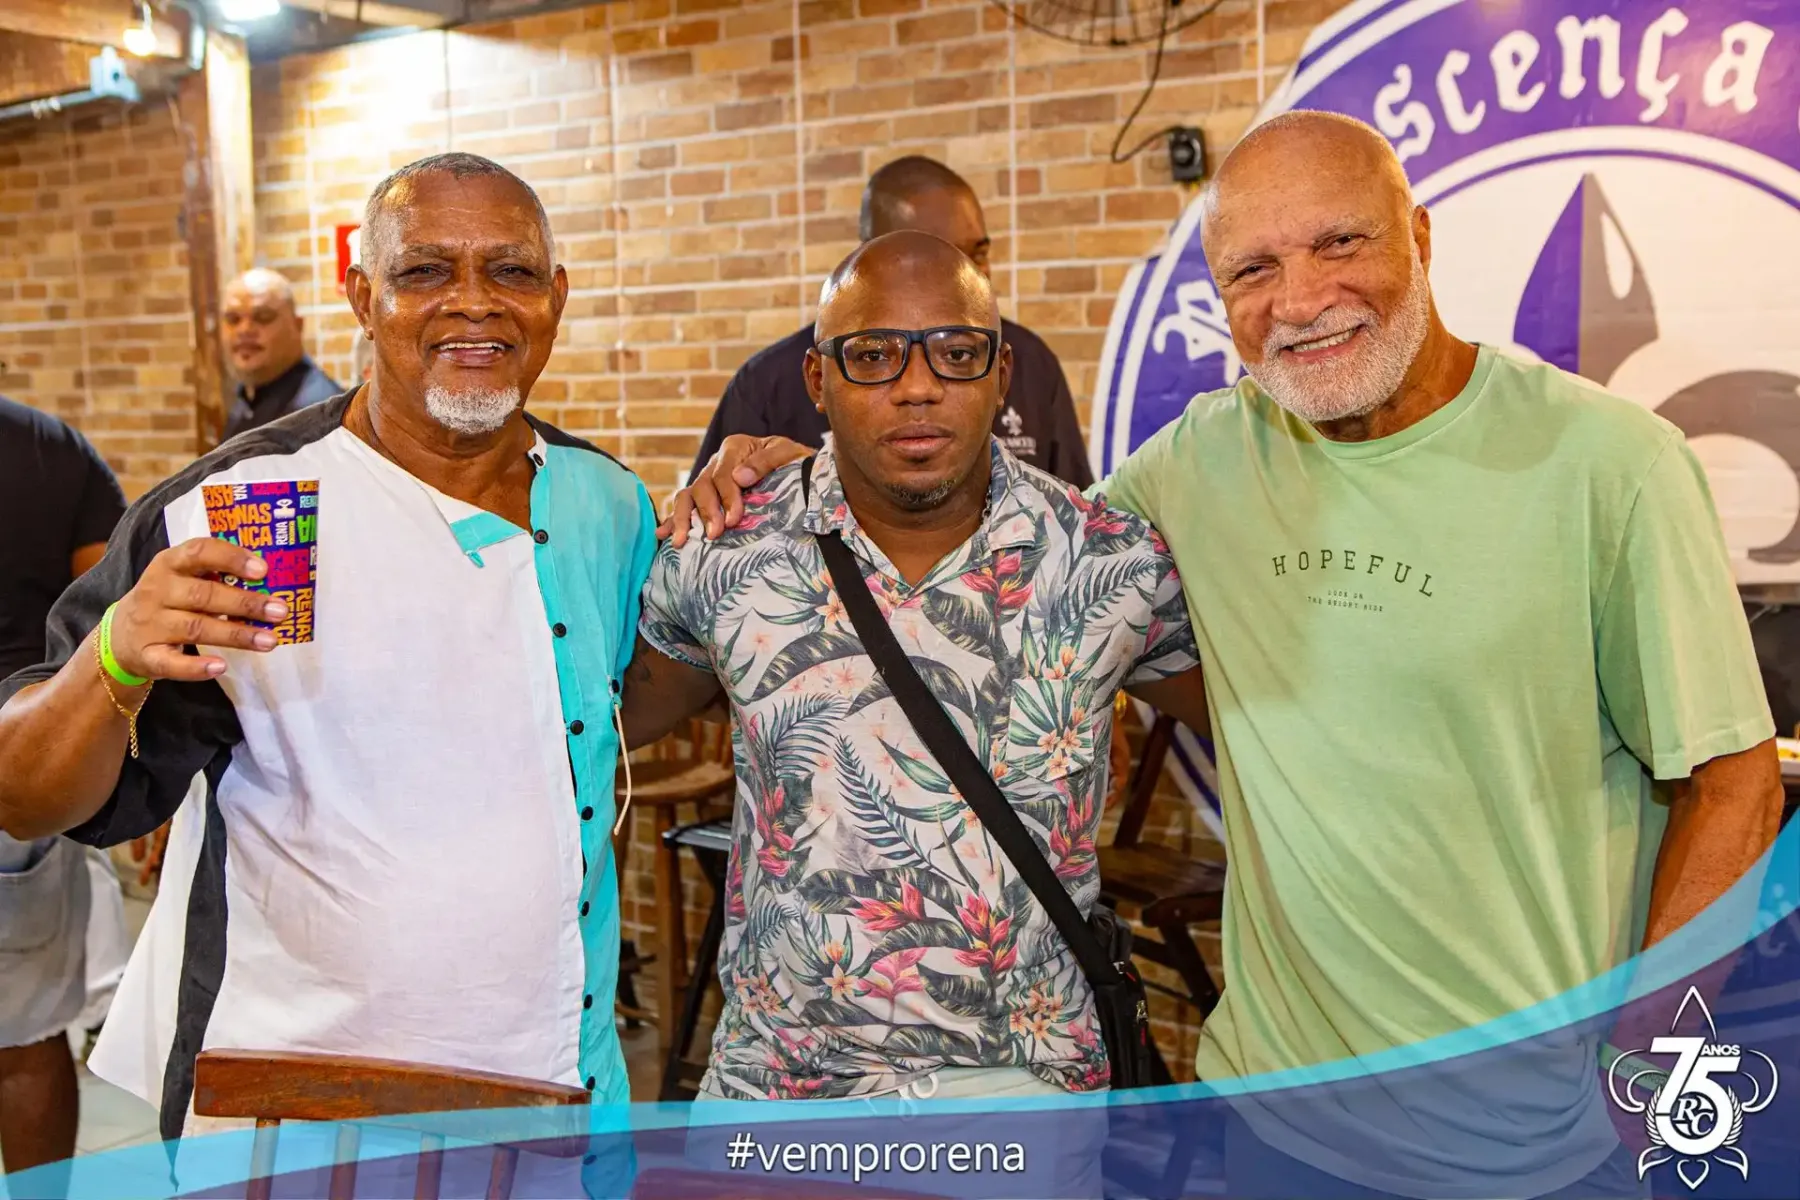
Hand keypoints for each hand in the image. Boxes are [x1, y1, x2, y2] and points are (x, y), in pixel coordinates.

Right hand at [107, 537, 288, 681]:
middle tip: (280, 611)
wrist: (119, 637)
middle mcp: (156, 591)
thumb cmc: (167, 601)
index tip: (263, 570)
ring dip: (236, 634)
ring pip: (195, 628)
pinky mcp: (147, 656)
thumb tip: (269, 579)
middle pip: (204, 595)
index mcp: (168, 564)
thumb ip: (216, 575)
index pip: (199, 552)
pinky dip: (195, 668)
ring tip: (269, 641)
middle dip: (245, 603)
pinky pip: (171, 663)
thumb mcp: (182, 578)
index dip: (231, 558)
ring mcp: (149, 624)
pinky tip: (221, 667)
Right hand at [660, 435, 810, 546]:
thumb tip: (740, 476)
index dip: (727, 497)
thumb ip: (766, 461)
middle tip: (714, 535)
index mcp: (735, 448)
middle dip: (707, 512)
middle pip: (702, 486)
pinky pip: (684, 506)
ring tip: (681, 541)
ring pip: (687, 496)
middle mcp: (716, 462)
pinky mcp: (705, 496)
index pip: (723, 474)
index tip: (734, 519)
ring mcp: (708, 479)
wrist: (796, 469)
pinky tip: (664, 534)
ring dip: (683, 518)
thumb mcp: (787, 453)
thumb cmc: (794, 461)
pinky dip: (673, 519)